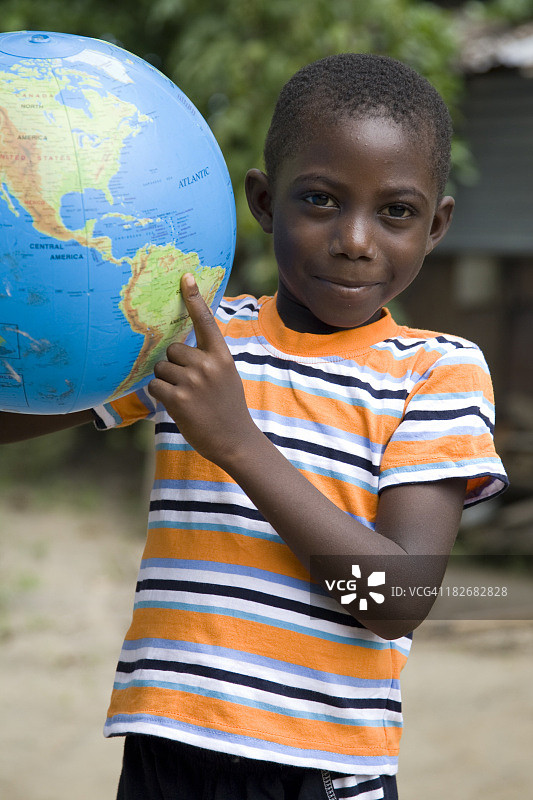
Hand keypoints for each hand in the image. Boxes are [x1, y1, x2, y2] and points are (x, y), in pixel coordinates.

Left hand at [148, 273, 257, 467]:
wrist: (236, 441)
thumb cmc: (227, 408)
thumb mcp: (227, 376)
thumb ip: (209, 359)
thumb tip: (179, 347)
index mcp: (222, 356)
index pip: (205, 321)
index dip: (194, 299)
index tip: (185, 277)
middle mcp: (208, 365)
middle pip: (172, 350)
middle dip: (173, 365)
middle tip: (188, 384)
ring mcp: (193, 382)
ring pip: (160, 368)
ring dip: (166, 381)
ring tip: (185, 397)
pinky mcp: (179, 399)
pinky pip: (155, 386)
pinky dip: (160, 395)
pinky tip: (177, 405)